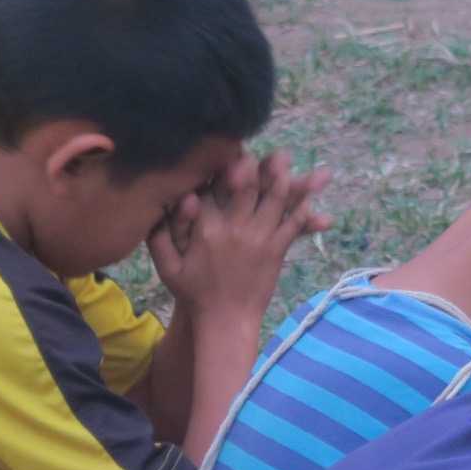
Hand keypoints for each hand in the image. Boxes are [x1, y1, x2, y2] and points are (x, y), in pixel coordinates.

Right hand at [149, 151, 331, 324]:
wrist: (225, 323)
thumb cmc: (194, 295)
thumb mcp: (167, 267)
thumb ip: (159, 236)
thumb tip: (164, 203)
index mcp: (206, 229)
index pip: (213, 187)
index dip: (222, 165)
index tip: (230, 147)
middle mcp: (234, 229)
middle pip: (248, 186)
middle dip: (257, 163)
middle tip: (262, 147)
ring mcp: (258, 240)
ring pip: (275, 200)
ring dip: (284, 177)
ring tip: (288, 160)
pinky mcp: (276, 252)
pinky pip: (292, 224)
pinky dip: (302, 208)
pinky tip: (311, 195)